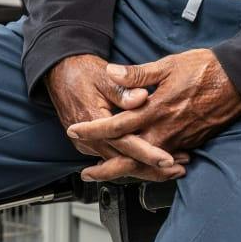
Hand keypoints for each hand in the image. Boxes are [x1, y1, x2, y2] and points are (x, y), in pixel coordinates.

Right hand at [46, 54, 186, 182]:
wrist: (61, 73)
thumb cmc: (84, 72)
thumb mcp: (105, 75)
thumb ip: (124, 89)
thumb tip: (143, 98)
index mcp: (94, 120)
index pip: (125, 143)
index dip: (147, 152)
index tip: (168, 159)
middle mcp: (89, 139)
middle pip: (124, 162)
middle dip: (152, 169)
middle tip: (179, 169)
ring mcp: (88, 145)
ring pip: (120, 164)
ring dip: (145, 168)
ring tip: (173, 169)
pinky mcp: (90, 145)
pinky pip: (114, 158)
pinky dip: (133, 162)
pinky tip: (151, 163)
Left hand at [66, 49, 240, 181]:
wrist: (238, 79)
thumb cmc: (204, 68)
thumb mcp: (167, 65)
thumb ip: (137, 75)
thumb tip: (112, 73)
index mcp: (156, 110)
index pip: (116, 126)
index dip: (93, 130)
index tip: (75, 130)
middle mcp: (166, 131)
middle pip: (129, 158)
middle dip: (106, 168)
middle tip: (88, 173)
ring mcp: (179, 141)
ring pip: (147, 165)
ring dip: (126, 170)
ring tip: (111, 173)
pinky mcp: (191, 143)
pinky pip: (165, 162)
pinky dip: (150, 168)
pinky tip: (143, 168)